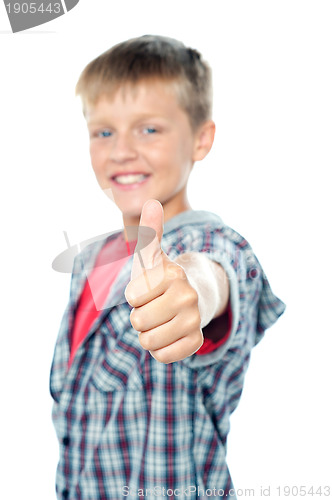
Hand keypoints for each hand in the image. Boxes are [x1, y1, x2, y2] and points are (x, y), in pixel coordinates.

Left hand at [124, 199, 202, 363]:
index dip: (134, 294)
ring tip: (160, 318)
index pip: (132, 297)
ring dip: (148, 332)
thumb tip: (151, 202)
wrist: (191, 296)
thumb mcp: (151, 257)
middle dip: (140, 315)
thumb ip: (148, 233)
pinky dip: (160, 348)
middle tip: (154, 305)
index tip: (148, 287)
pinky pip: (164, 356)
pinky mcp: (195, 342)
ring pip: (148, 341)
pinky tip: (168, 333)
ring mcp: (194, 321)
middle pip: (138, 322)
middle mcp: (188, 297)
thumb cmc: (161, 278)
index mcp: (173, 274)